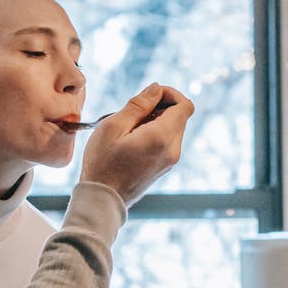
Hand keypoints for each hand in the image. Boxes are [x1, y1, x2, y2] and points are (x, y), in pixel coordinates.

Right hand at [80, 83, 193, 205]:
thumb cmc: (103, 163)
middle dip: (161, 106)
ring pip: (173, 128)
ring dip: (156, 120)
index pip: (185, 105)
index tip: (150, 96)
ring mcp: (170, 161)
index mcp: (162, 137)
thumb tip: (157, 88)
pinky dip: (155, 134)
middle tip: (133, 113)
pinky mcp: (165, 167)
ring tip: (130, 129)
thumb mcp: (113, 126)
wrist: (103, 199)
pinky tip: (133, 141)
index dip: (171, 94)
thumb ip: (138, 104)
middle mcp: (172, 150)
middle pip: (180, 116)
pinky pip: (167, 141)